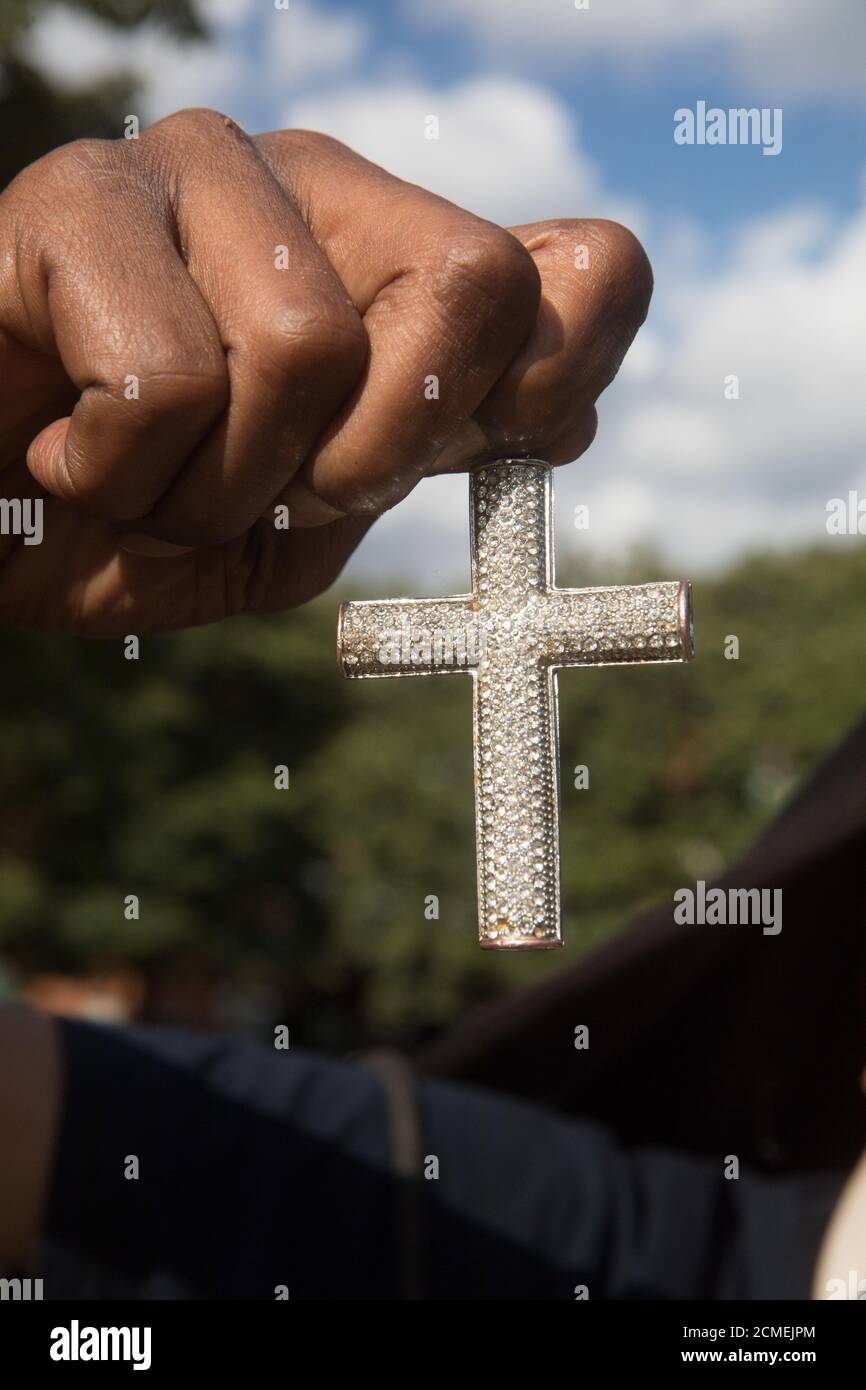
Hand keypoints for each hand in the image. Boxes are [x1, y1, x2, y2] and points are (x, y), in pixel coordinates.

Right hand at [0, 110, 651, 634]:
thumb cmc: (139, 524)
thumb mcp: (309, 518)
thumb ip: (424, 457)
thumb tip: (571, 413)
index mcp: (393, 261)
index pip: (582, 265)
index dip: (566, 370)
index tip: (485, 448)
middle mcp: (316, 189)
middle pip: (478, 283)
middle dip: (375, 451)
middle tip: (271, 490)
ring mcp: (198, 172)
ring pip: (307, 348)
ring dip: (221, 483)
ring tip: (144, 480)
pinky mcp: (75, 196)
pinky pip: (166, 378)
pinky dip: (119, 473)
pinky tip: (64, 452)